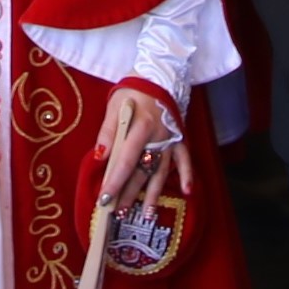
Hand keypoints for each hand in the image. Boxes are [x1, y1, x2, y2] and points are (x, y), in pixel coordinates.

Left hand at [93, 84, 193, 213]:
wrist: (159, 74)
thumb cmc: (133, 91)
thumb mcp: (115, 105)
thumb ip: (108, 131)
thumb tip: (101, 156)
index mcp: (141, 126)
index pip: (126, 160)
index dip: (115, 181)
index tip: (105, 199)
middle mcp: (158, 136)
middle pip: (142, 170)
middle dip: (130, 194)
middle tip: (118, 213)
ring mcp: (171, 139)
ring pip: (161, 171)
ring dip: (153, 193)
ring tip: (145, 214)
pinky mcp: (180, 138)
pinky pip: (185, 159)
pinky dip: (187, 175)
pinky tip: (188, 192)